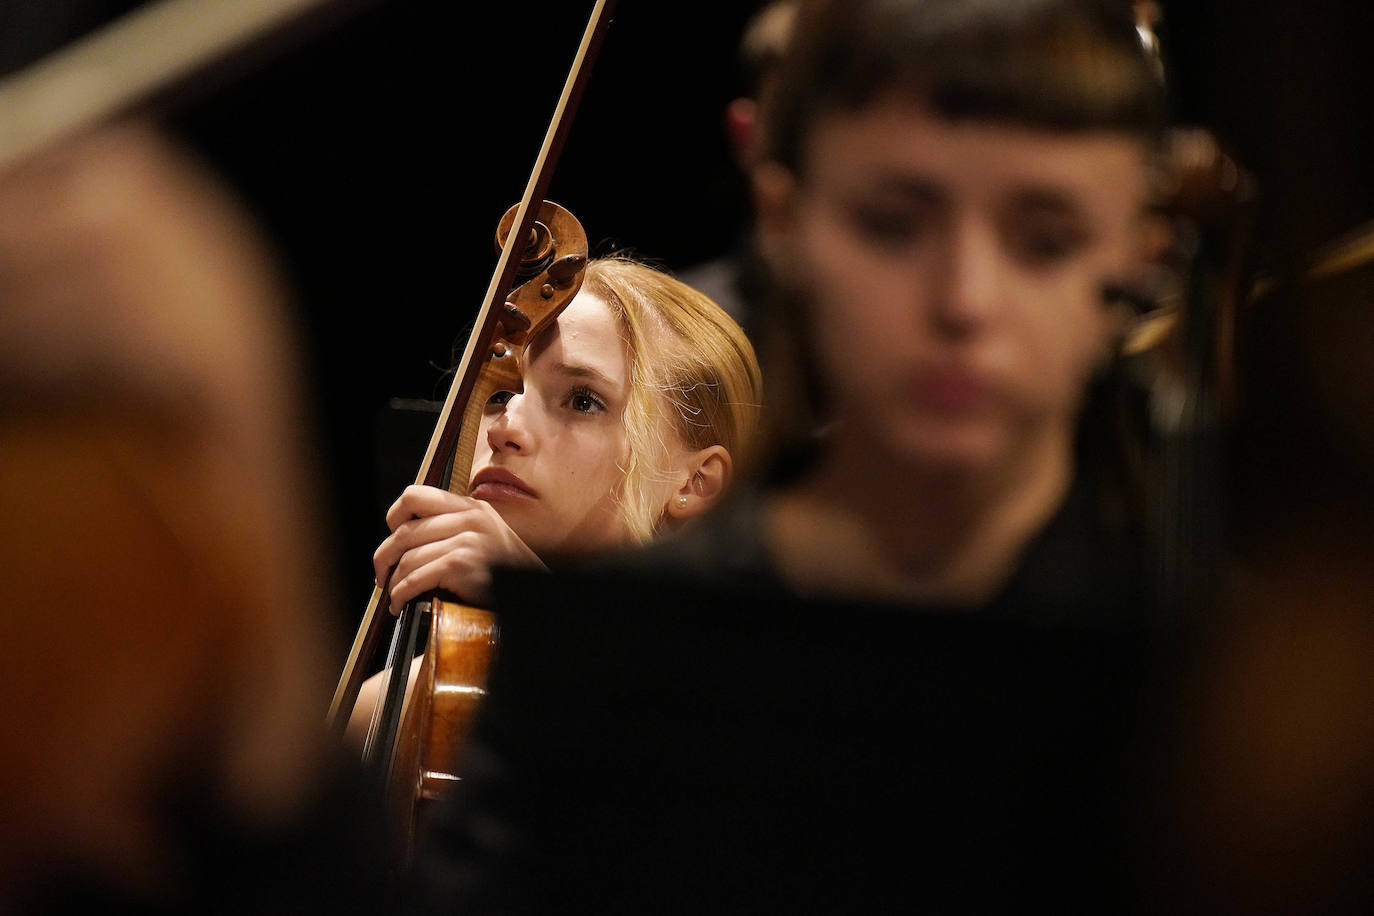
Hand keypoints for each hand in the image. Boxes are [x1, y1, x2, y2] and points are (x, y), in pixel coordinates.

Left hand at [373, 484, 544, 608]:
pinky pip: (415, 578)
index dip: (395, 517)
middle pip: (404, 531)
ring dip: (394, 582)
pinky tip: (401, 603)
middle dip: (385, 557)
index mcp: (470, 507)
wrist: (531, 589)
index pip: (415, 495)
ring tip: (394, 594)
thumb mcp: (484, 534)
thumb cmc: (505, 569)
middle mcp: (468, 518)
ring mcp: (466, 540)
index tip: (393, 537)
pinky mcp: (460, 564)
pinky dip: (401, 595)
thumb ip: (454, 526)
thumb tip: (408, 535)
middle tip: (382, 574)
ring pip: (407, 558)